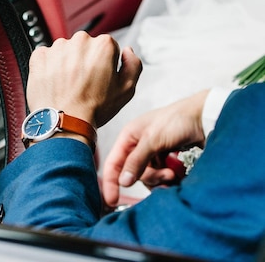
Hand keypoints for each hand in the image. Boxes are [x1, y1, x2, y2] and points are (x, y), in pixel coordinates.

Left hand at [26, 31, 141, 128]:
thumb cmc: (94, 108)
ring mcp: (57, 48)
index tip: (99, 76)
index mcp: (103, 45)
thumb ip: (133, 64)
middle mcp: (80, 41)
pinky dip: (49, 67)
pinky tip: (55, 82)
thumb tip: (127, 51)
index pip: (106, 46)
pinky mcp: (40, 56)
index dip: (104, 63)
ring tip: (68, 85)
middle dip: (84, 60)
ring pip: (65, 51)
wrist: (64, 121)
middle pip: (84, 46)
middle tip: (84, 82)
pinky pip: (46, 56)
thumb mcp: (127, 89)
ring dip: (66, 63)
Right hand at [101, 90, 208, 207]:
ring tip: (175, 172)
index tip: (112, 201)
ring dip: (161, 179)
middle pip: (133, 174)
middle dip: (150, 177)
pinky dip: (169, 180)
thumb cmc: (177, 120)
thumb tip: (123, 182)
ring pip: (148, 178)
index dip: (110, 182)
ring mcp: (153, 155)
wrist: (207, 117)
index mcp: (128, 137)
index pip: (113, 163)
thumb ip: (136, 161)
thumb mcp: (153, 139)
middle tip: (167, 174)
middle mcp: (138, 147)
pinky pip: (162, 178)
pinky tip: (178, 174)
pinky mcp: (167, 161)